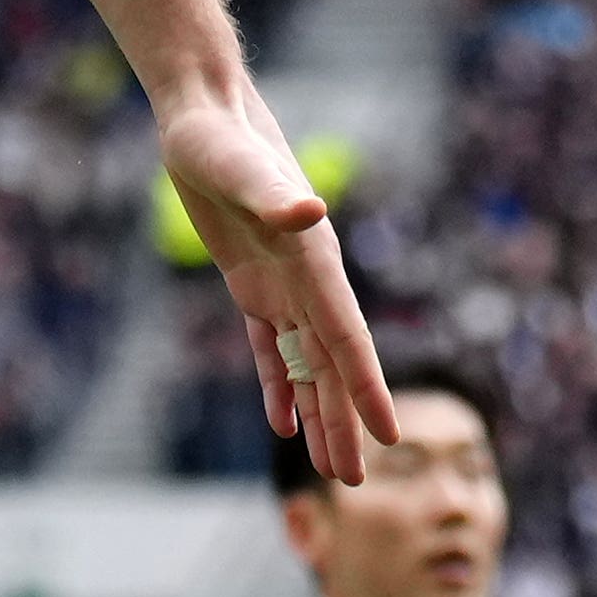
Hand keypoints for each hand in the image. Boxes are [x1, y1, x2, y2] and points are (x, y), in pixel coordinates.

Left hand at [160, 84, 389, 485]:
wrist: (204, 113)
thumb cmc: (220, 136)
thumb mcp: (237, 165)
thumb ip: (272, 192)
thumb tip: (308, 210)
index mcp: (313, 262)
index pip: (348, 338)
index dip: (367, 388)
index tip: (392, 436)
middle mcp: (306, 280)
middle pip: (330, 366)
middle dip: (343, 423)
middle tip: (353, 483)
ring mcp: (280, 284)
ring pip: (304, 364)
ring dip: (316, 414)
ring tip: (328, 469)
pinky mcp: (250, 283)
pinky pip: (267, 347)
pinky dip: (276, 384)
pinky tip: (283, 422)